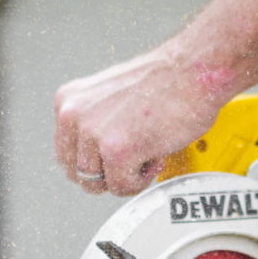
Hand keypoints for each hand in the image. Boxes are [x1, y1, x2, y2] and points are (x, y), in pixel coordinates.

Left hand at [53, 49, 228, 195]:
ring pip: (98, 183)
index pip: (65, 153)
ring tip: (145, 154)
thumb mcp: (109, 95)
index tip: (112, 159)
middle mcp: (73, 116)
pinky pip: (122, 186)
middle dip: (106, 173)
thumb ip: (94, 122)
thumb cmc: (163, 80)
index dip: (93, 162)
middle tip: (131, 160)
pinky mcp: (116, 151)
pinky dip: (141, 180)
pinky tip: (153, 156)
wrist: (192, 71)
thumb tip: (93, 152)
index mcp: (69, 101)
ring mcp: (93, 133)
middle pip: (78, 173)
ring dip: (125, 176)